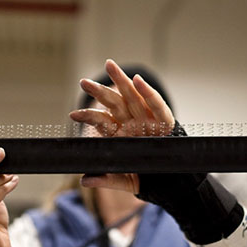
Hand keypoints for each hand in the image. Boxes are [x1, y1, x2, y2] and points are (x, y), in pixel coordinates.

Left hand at [69, 59, 174, 193]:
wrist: (172, 181)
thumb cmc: (147, 178)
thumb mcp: (125, 180)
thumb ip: (107, 179)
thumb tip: (84, 180)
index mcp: (121, 135)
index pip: (102, 122)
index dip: (89, 116)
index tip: (73, 115)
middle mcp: (132, 123)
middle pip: (114, 103)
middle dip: (99, 92)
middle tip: (83, 82)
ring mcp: (148, 119)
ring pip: (132, 96)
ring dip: (121, 81)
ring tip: (109, 65)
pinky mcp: (164, 120)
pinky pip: (156, 104)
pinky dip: (148, 92)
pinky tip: (138, 80)